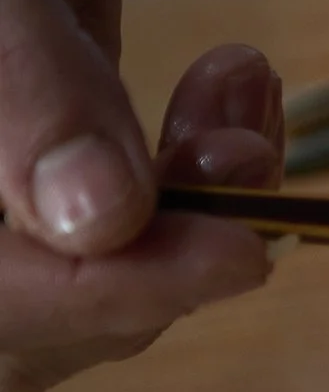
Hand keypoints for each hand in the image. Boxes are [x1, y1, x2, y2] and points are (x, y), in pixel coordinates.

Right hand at [0, 0, 282, 391]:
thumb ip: (16, 73)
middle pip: (42, 317)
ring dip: (201, 203)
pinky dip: (201, 162)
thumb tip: (93, 219)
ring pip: (98, 268)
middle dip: (169, 250)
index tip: (239, 251)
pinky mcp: (37, 143)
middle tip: (244, 145)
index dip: (110, 296)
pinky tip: (235, 77)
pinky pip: (126, 207)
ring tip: (238, 82)